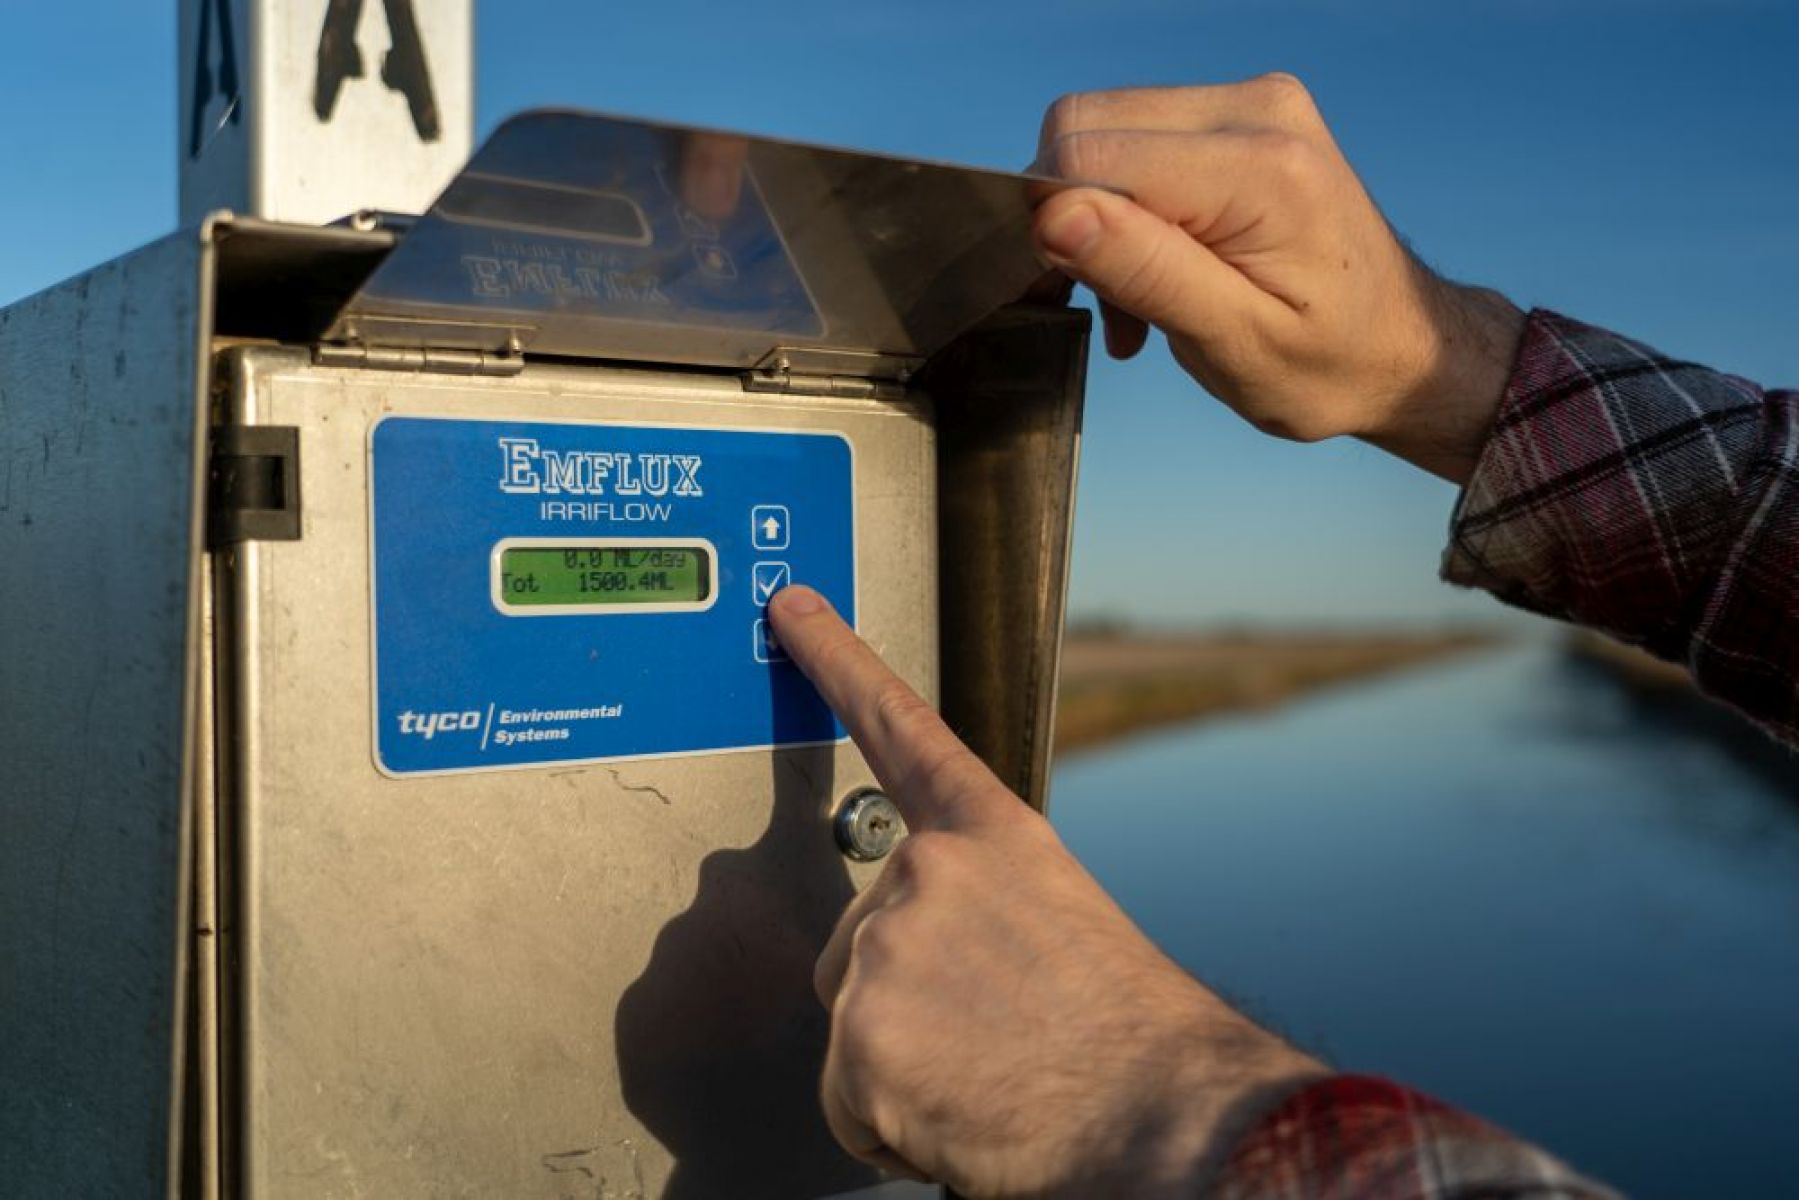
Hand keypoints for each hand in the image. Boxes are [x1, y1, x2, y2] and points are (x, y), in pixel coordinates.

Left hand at [768, 586, 1328, 1197]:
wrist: (1163, 1114)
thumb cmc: (1131, 1034)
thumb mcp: (1061, 920)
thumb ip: (984, 901)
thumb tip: (945, 941)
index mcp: (992, 836)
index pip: (901, 726)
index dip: (839, 660)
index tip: (792, 606)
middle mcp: (929, 874)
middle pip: (856, 936)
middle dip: (902, 992)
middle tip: (988, 1031)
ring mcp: (888, 951)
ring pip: (852, 1018)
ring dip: (900, 1062)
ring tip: (986, 1076)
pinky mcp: (861, 1036)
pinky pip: (843, 1095)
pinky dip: (889, 1122)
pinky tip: (959, 1113)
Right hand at [1033, 76, 1524, 483]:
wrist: (1402, 346)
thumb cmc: (1331, 363)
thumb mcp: (1235, 344)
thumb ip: (1145, 271)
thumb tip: (1054, 213)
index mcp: (1261, 168)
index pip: (1090, 156)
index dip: (1058, 225)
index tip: (1082, 293)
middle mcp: (1256, 109)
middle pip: (1084, 127)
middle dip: (1071, 218)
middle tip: (1112, 302)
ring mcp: (1250, 102)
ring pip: (1100, 130)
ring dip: (1095, 218)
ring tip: (1138, 299)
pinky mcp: (1239, 114)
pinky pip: (1135, 139)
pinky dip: (1123, 206)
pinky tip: (1153, 270)